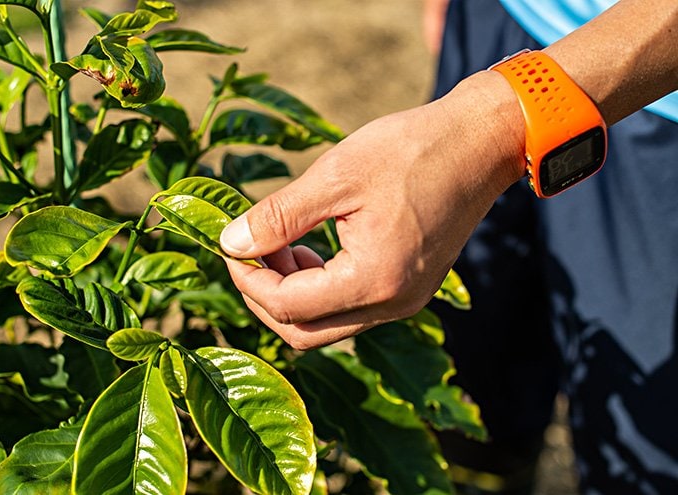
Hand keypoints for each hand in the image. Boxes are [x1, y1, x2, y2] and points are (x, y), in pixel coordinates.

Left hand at [221, 71, 523, 349]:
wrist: (480, 144)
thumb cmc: (412, 151)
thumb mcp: (335, 176)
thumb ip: (278, 216)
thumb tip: (231, 244)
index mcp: (373, 280)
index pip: (288, 306)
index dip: (248, 280)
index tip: (230, 245)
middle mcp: (392, 304)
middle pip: (304, 331)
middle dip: (265, 294)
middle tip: (250, 249)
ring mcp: (404, 302)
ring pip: (326, 324)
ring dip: (292, 291)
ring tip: (281, 241)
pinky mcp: (409, 290)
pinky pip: (350, 308)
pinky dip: (320, 287)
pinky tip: (311, 247)